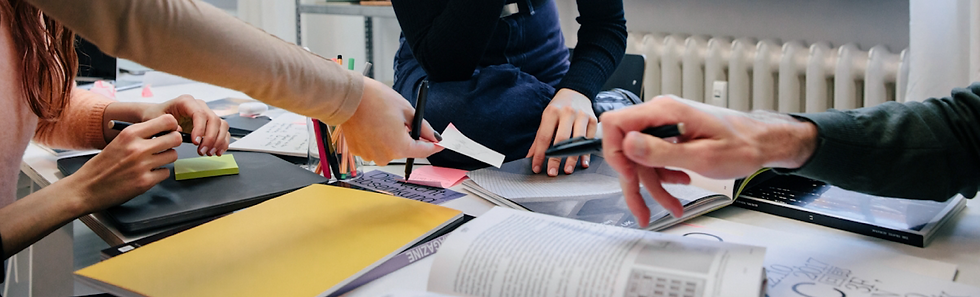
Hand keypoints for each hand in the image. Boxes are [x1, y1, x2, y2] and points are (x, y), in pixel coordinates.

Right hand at [65, 115, 182, 212]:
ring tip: (152, 162)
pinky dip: (159, 174)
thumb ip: (140, 135)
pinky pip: (166, 173)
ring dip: (166, 159)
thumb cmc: (102, 165)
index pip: (167, 121)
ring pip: (173, 156)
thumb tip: (167, 130)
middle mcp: (138, 147)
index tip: (168, 131)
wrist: (85, 188)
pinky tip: (146, 174)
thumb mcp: (119, 141)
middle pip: (175, 138)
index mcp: (130, 133)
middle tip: (164, 147)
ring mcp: (142, 165)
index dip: (171, 126)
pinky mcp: (145, 182)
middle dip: (172, 143)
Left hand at [142, 95, 229, 155]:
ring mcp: (206, 113)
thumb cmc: (156, 116)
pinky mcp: (210, 122)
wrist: (157, 116)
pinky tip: (217, 151)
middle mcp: (199, 105)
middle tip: (202, 151)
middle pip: (214, 120)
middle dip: (210, 138)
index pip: (200, 113)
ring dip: (218, 141)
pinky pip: (223, 130)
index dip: (200, 129)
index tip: (195, 142)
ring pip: (221, 125)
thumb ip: (166, 125)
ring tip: (209, 153)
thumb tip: (180, 131)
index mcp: (186, 101)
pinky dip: (223, 141)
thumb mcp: (155, 119)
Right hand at [341, 77, 443, 165]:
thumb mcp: (406, 110)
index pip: (423, 152)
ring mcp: (370, 155)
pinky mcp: (358, 152)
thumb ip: (423, 127)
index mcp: (399, 146)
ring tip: (384, 120)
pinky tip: (373, 125)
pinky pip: (374, 148)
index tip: (438, 143)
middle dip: (408, 137)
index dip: (433, 146)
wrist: (348, 97)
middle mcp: (385, 156)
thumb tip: (434, 136)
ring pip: (388, 150)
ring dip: (390, 138)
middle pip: (405, 150)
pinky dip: (376, 139)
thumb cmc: (374, 100)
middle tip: (402, 121)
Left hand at [527, 88, 597, 175]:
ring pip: (577, 140)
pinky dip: (586, 153)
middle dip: (556, 158)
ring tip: (567, 170)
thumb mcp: (546, 118)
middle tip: (552, 172)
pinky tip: (583, 162)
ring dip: (572, 158)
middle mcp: (567, 113)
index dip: (540, 154)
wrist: (576, 91)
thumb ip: (539, 138)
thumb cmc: (559, 107)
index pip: (544, 137)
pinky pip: (589, 139)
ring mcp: (582, 116)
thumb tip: (531, 156)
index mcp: (552, 112)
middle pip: (561, 139)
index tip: (537, 168)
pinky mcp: (592, 119)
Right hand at [600, 95, 817, 226]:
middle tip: (641, 207)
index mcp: (665, 111)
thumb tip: (627, 145)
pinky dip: (663, 177)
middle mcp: (661, 114)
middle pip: (626, 148)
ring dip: (653, 185)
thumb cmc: (741, 145)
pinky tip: (679, 184)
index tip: (628, 176)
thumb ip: (661, 151)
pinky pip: (655, 158)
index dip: (615, 152)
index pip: (616, 124)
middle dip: (635, 182)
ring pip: (641, 159)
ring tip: (670, 205)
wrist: (762, 143)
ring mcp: (665, 125)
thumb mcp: (701, 156)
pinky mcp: (671, 135)